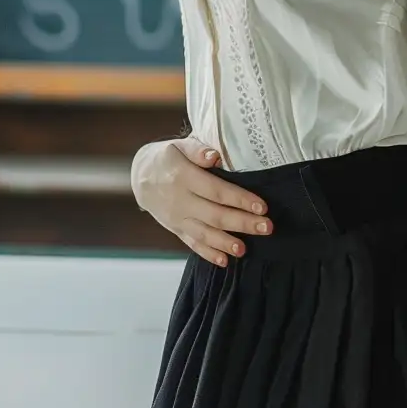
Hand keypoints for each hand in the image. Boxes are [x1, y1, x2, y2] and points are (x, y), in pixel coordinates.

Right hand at [130, 137, 271, 266]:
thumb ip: (197, 149)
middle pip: (214, 215)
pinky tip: (224, 261)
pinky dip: (208, 253)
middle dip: (242, 223)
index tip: (262, 206)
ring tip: (244, 250)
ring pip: (204, 233)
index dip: (240, 200)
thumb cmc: (166, 158)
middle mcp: (180, 201)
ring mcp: (177, 218)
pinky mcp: (176, 229)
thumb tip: (215, 156)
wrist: (140, 178)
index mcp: (183, 177)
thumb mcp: (178, 146)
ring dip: (225, 243)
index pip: (216, 191)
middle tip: (267, 228)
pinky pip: (192, 243)